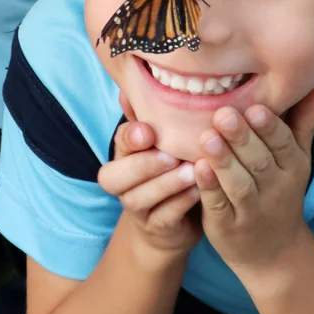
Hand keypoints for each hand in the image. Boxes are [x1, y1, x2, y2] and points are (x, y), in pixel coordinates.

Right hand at [98, 100, 200, 254]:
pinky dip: (180, 204)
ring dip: (166, 184)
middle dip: (143, 165)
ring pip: (139, 198)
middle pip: (115, 176)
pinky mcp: (156, 228)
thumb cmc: (170, 172)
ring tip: (192, 172)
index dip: (130, 138)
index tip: (149, 131)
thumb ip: (153, 116)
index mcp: (125, 156)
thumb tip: (137, 85)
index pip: (119, 143)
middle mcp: (123, 183)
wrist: (172, 225)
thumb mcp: (162, 143)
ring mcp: (137, 208)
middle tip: (171, 156)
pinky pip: (163, 218)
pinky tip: (199, 192)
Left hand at [194, 91, 313, 276]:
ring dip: (224, 161)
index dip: (268, 127)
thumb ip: (303, 125)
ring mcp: (252, 210)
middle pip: (259, 161)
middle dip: (242, 138)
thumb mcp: (298, 161)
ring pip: (239, 184)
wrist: (275, 253)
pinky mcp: (227, 226)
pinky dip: (209, 187)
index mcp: (292, 168)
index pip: (282, 144)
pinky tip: (197, 168)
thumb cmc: (282, 195)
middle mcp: (275, 189)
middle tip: (223, 114)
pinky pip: (218, 205)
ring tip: (207, 137)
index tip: (253, 107)